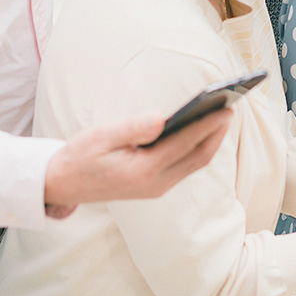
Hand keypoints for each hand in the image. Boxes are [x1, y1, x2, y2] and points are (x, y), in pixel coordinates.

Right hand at [42, 108, 231, 216]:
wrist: (64, 185)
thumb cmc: (80, 156)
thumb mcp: (101, 137)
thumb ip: (133, 128)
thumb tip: (162, 118)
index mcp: (143, 171)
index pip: (184, 145)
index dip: (207, 126)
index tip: (224, 108)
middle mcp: (155, 184)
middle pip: (197, 158)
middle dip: (216, 133)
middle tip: (231, 107)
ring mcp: (157, 188)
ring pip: (193, 163)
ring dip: (210, 141)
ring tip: (222, 115)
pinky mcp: (155, 186)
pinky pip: (185, 166)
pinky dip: (197, 148)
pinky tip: (202, 130)